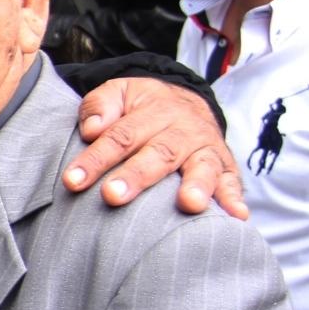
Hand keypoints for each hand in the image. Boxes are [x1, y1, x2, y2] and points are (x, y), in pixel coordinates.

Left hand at [62, 77, 245, 217]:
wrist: (188, 101)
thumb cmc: (142, 107)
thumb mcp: (119, 93)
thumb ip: (101, 106)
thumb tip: (92, 128)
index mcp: (153, 111)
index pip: (120, 136)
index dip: (95, 159)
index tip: (72, 181)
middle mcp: (183, 129)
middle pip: (159, 153)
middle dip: (136, 175)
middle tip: (113, 196)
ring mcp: (207, 149)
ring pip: (201, 166)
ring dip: (197, 186)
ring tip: (189, 204)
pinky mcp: (225, 166)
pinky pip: (233, 181)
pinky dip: (234, 198)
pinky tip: (236, 216)